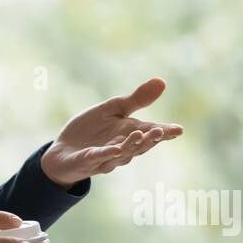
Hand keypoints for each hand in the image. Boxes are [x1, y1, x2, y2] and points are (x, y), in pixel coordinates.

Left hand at [39, 77, 182, 187]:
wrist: (63, 150)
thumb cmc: (91, 129)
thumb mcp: (113, 109)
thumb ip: (136, 99)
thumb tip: (162, 81)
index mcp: (130, 133)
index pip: (150, 133)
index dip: (165, 133)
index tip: (178, 130)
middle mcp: (122, 148)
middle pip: (139, 146)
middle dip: (150, 139)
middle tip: (161, 131)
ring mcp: (106, 157)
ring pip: (121, 154)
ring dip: (131, 146)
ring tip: (140, 134)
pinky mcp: (87, 160)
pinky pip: (97, 158)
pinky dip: (105, 154)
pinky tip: (113, 150)